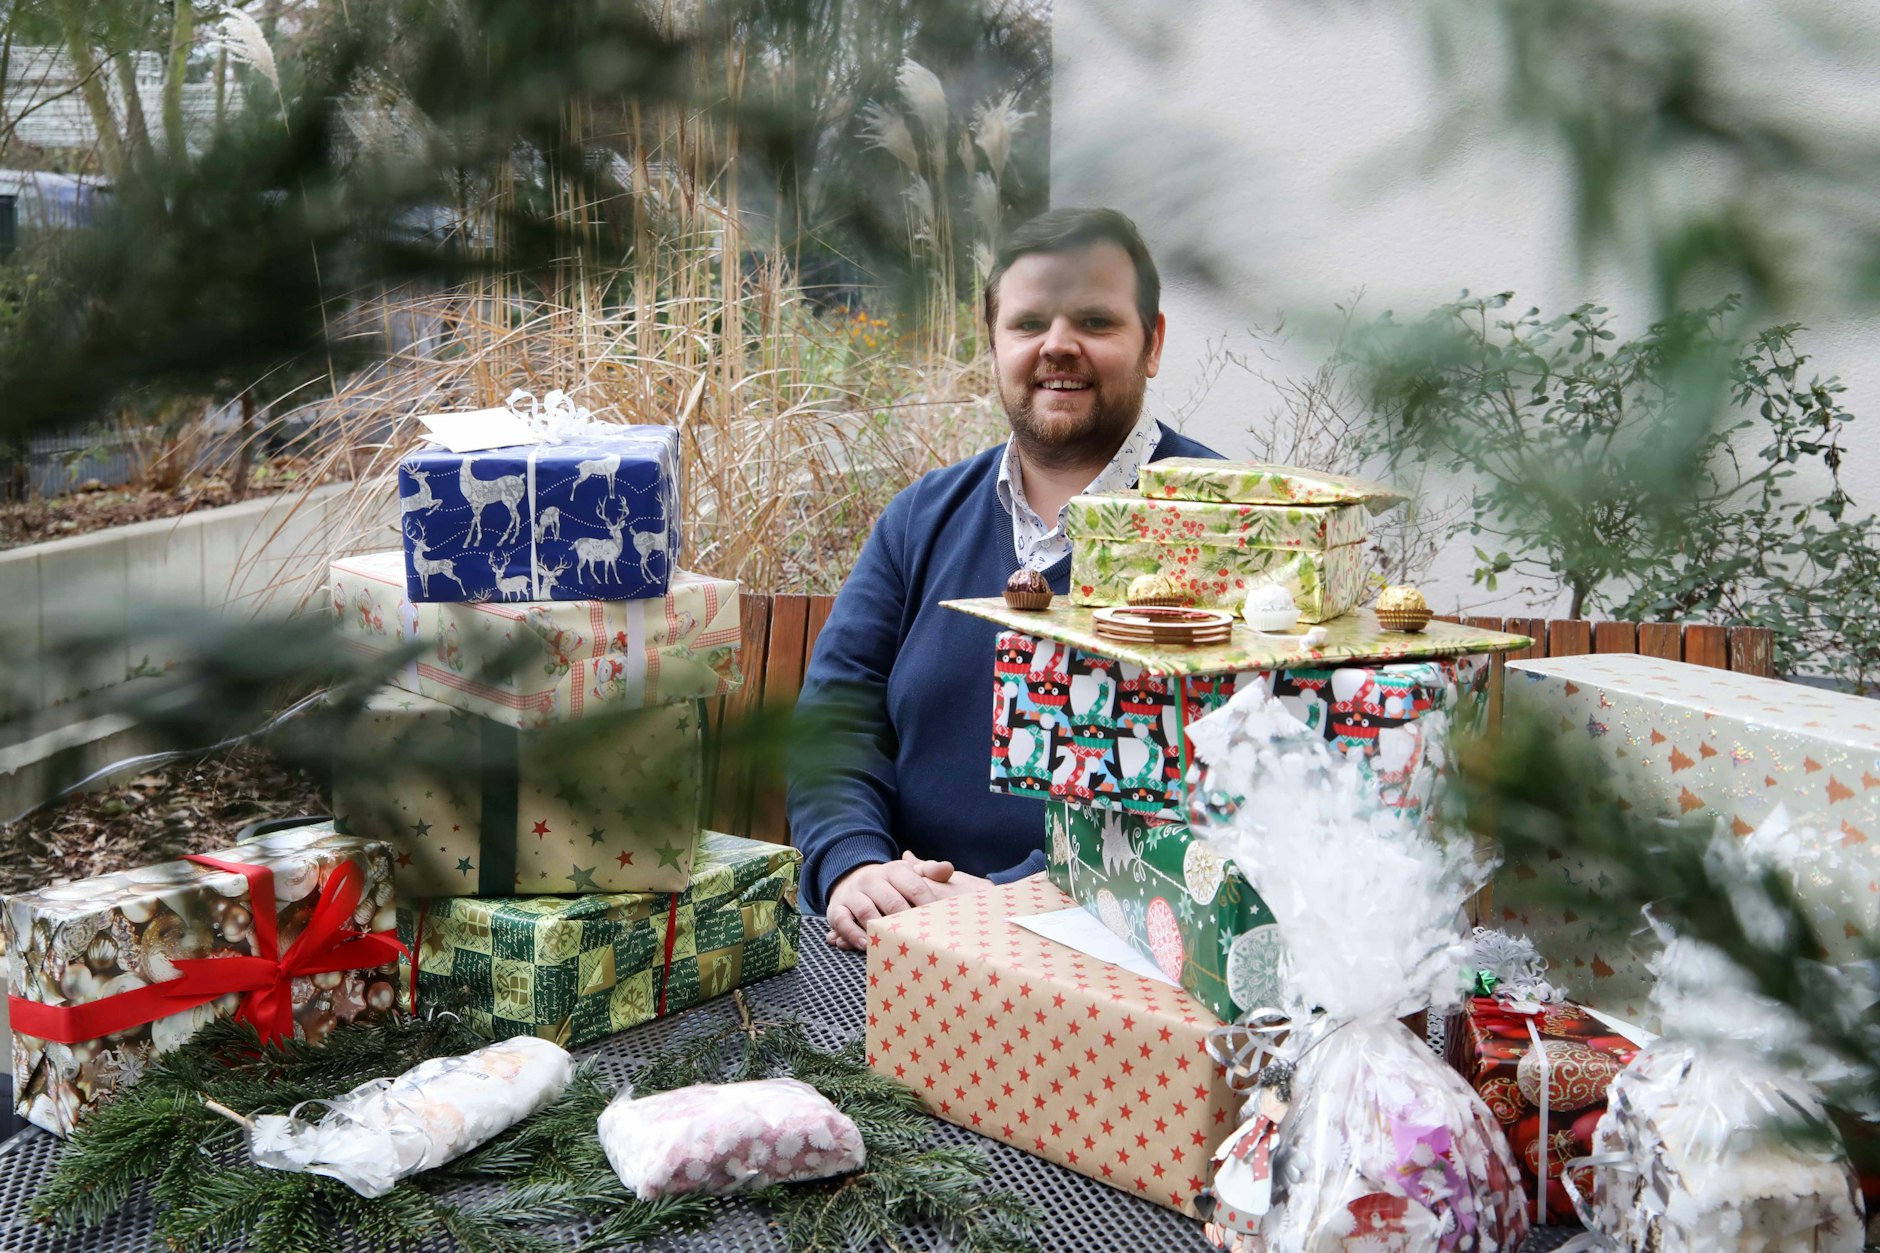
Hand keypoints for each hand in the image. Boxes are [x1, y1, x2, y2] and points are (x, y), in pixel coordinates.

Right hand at [824, 855, 991, 948]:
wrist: (852, 878)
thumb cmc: (889, 883)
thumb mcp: (909, 873)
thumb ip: (930, 871)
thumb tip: (948, 869)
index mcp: (894, 870)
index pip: (914, 886)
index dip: (928, 905)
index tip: (941, 923)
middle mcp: (872, 879)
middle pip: (892, 902)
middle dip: (907, 922)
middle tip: (921, 941)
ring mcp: (853, 894)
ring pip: (866, 912)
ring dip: (879, 930)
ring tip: (894, 945)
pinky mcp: (836, 908)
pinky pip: (842, 921)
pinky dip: (853, 934)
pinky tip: (867, 945)